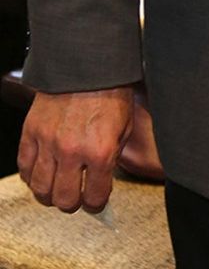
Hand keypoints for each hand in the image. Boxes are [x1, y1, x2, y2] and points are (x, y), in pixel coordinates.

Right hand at [18, 87, 135, 213]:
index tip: (95, 200)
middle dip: (72, 203)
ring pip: (40, 189)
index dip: (96, 203)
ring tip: (57, 187)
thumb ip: (111, 158)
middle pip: (63, 200)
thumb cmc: (111, 93)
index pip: (94, 198)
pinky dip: (31, 176)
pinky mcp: (31, 132)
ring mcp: (48, 142)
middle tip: (76, 196)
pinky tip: (42, 172)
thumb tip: (100, 182)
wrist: (88, 65)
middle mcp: (72, 151)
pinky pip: (24, 168)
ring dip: (49, 194)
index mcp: (100, 151)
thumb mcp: (124, 128)